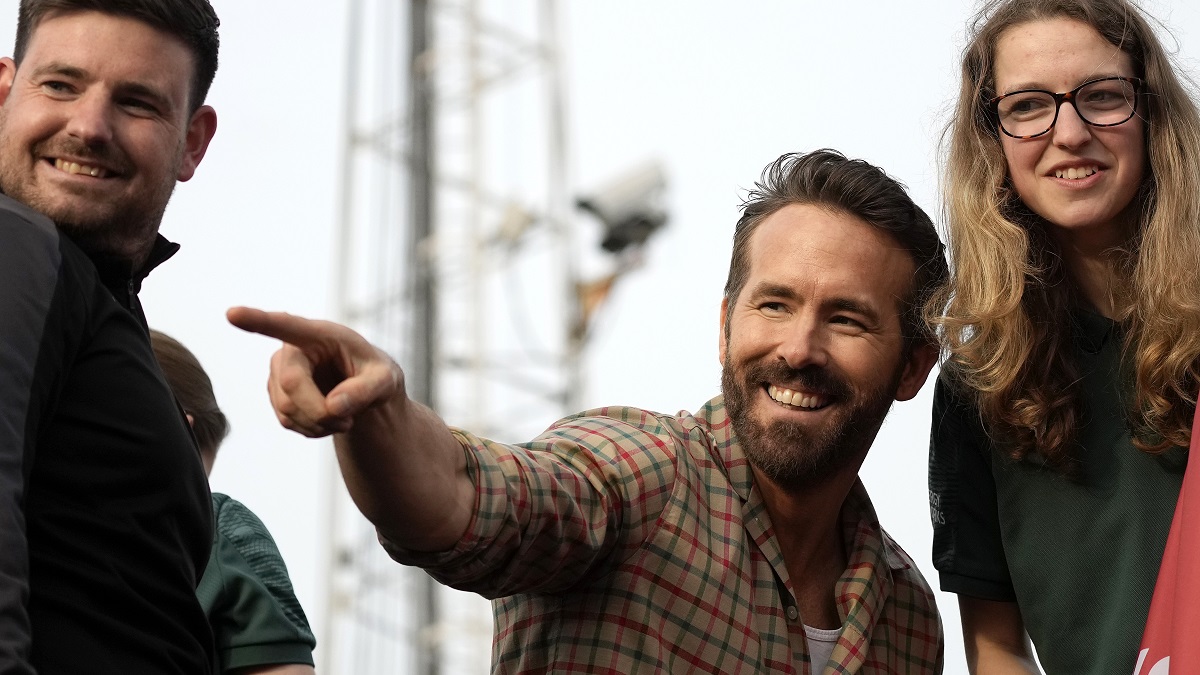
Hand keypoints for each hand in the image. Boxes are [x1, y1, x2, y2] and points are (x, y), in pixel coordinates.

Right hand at [226, 307, 402, 437]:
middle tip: (348, 422)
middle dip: (320, 412)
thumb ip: (367, 390)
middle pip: (291, 385)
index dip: (257, 320)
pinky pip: (287, 421)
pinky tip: (329, 421)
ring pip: (287, 408)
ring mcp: (279, 372)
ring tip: (344, 418)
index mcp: (319, 333)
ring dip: (319, 424)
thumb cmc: (377, 376)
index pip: (286, 325)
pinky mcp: (276, 394)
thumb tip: (334, 406)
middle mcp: (292, 349)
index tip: (232, 313)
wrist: (366, 391)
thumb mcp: (386, 380)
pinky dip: (312, 429)